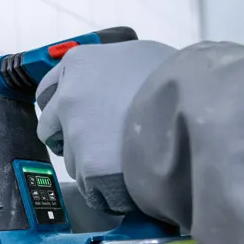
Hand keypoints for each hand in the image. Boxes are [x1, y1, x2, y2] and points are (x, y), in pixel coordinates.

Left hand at [36, 40, 176, 212]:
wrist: (196, 106)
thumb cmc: (178, 77)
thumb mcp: (142, 55)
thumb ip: (113, 68)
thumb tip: (109, 81)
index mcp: (79, 63)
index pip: (47, 91)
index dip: (63, 108)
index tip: (73, 118)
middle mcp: (69, 96)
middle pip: (50, 129)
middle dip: (68, 138)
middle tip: (98, 143)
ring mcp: (75, 132)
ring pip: (71, 160)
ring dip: (91, 164)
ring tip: (125, 159)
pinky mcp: (88, 165)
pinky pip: (91, 186)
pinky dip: (107, 188)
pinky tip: (130, 177)